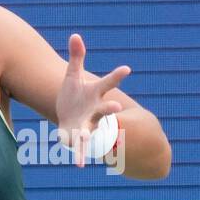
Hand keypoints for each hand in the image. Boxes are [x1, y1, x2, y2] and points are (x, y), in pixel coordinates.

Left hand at [56, 33, 130, 166]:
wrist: (72, 118)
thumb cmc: (75, 95)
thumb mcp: (73, 76)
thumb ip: (76, 57)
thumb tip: (75, 35)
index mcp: (95, 94)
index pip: (108, 82)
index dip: (117, 75)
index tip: (127, 68)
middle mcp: (95, 110)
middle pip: (105, 109)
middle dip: (110, 108)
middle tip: (117, 107)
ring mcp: (88, 125)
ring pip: (94, 131)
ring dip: (96, 136)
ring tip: (97, 141)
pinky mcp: (77, 137)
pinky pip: (79, 147)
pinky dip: (79, 155)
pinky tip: (80, 165)